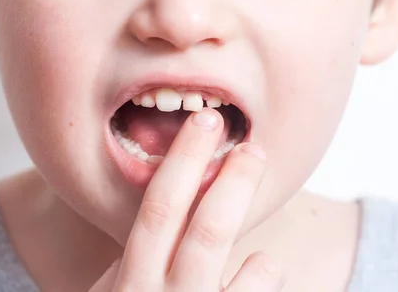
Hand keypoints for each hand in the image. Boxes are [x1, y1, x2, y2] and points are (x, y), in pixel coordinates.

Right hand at [90, 108, 284, 290]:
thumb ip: (135, 260)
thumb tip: (154, 219)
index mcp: (132, 283)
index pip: (160, 208)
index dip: (185, 159)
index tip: (205, 122)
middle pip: (207, 226)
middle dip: (234, 178)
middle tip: (252, 147)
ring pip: (243, 261)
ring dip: (251, 213)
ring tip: (256, 190)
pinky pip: (259, 289)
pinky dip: (265, 268)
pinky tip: (261, 263)